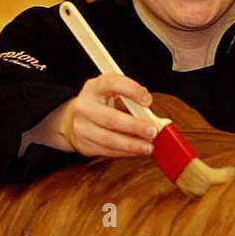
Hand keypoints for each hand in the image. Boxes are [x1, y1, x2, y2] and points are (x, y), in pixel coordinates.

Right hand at [23, 74, 157, 158]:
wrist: (78, 118)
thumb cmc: (104, 104)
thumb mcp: (116, 94)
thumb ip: (133, 101)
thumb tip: (157, 119)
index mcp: (94, 88)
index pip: (111, 84)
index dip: (131, 90)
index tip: (148, 101)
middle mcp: (84, 106)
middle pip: (110, 118)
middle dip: (134, 126)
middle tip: (152, 131)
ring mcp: (81, 126)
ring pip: (108, 139)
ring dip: (131, 144)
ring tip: (148, 147)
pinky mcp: (83, 144)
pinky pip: (107, 150)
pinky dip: (125, 152)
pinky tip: (137, 151)